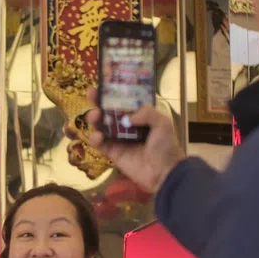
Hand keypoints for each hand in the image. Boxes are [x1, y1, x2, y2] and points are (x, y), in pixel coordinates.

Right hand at [70, 90, 184, 193]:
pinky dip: (95, 138)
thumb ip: (146, 113)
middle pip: (108, 111)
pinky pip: (100, 144)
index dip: (112, 93)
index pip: (123, 101)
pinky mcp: (113, 153)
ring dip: (94, 118)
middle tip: (92, 95)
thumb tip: (126, 117)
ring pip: (101, 125)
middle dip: (98, 102)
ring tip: (95, 115)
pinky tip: (97, 136)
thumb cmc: (166, 147)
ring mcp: (118, 139)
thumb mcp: (163, 123)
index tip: (102, 84)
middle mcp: (127, 126)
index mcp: (140, 116)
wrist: (164, 173)